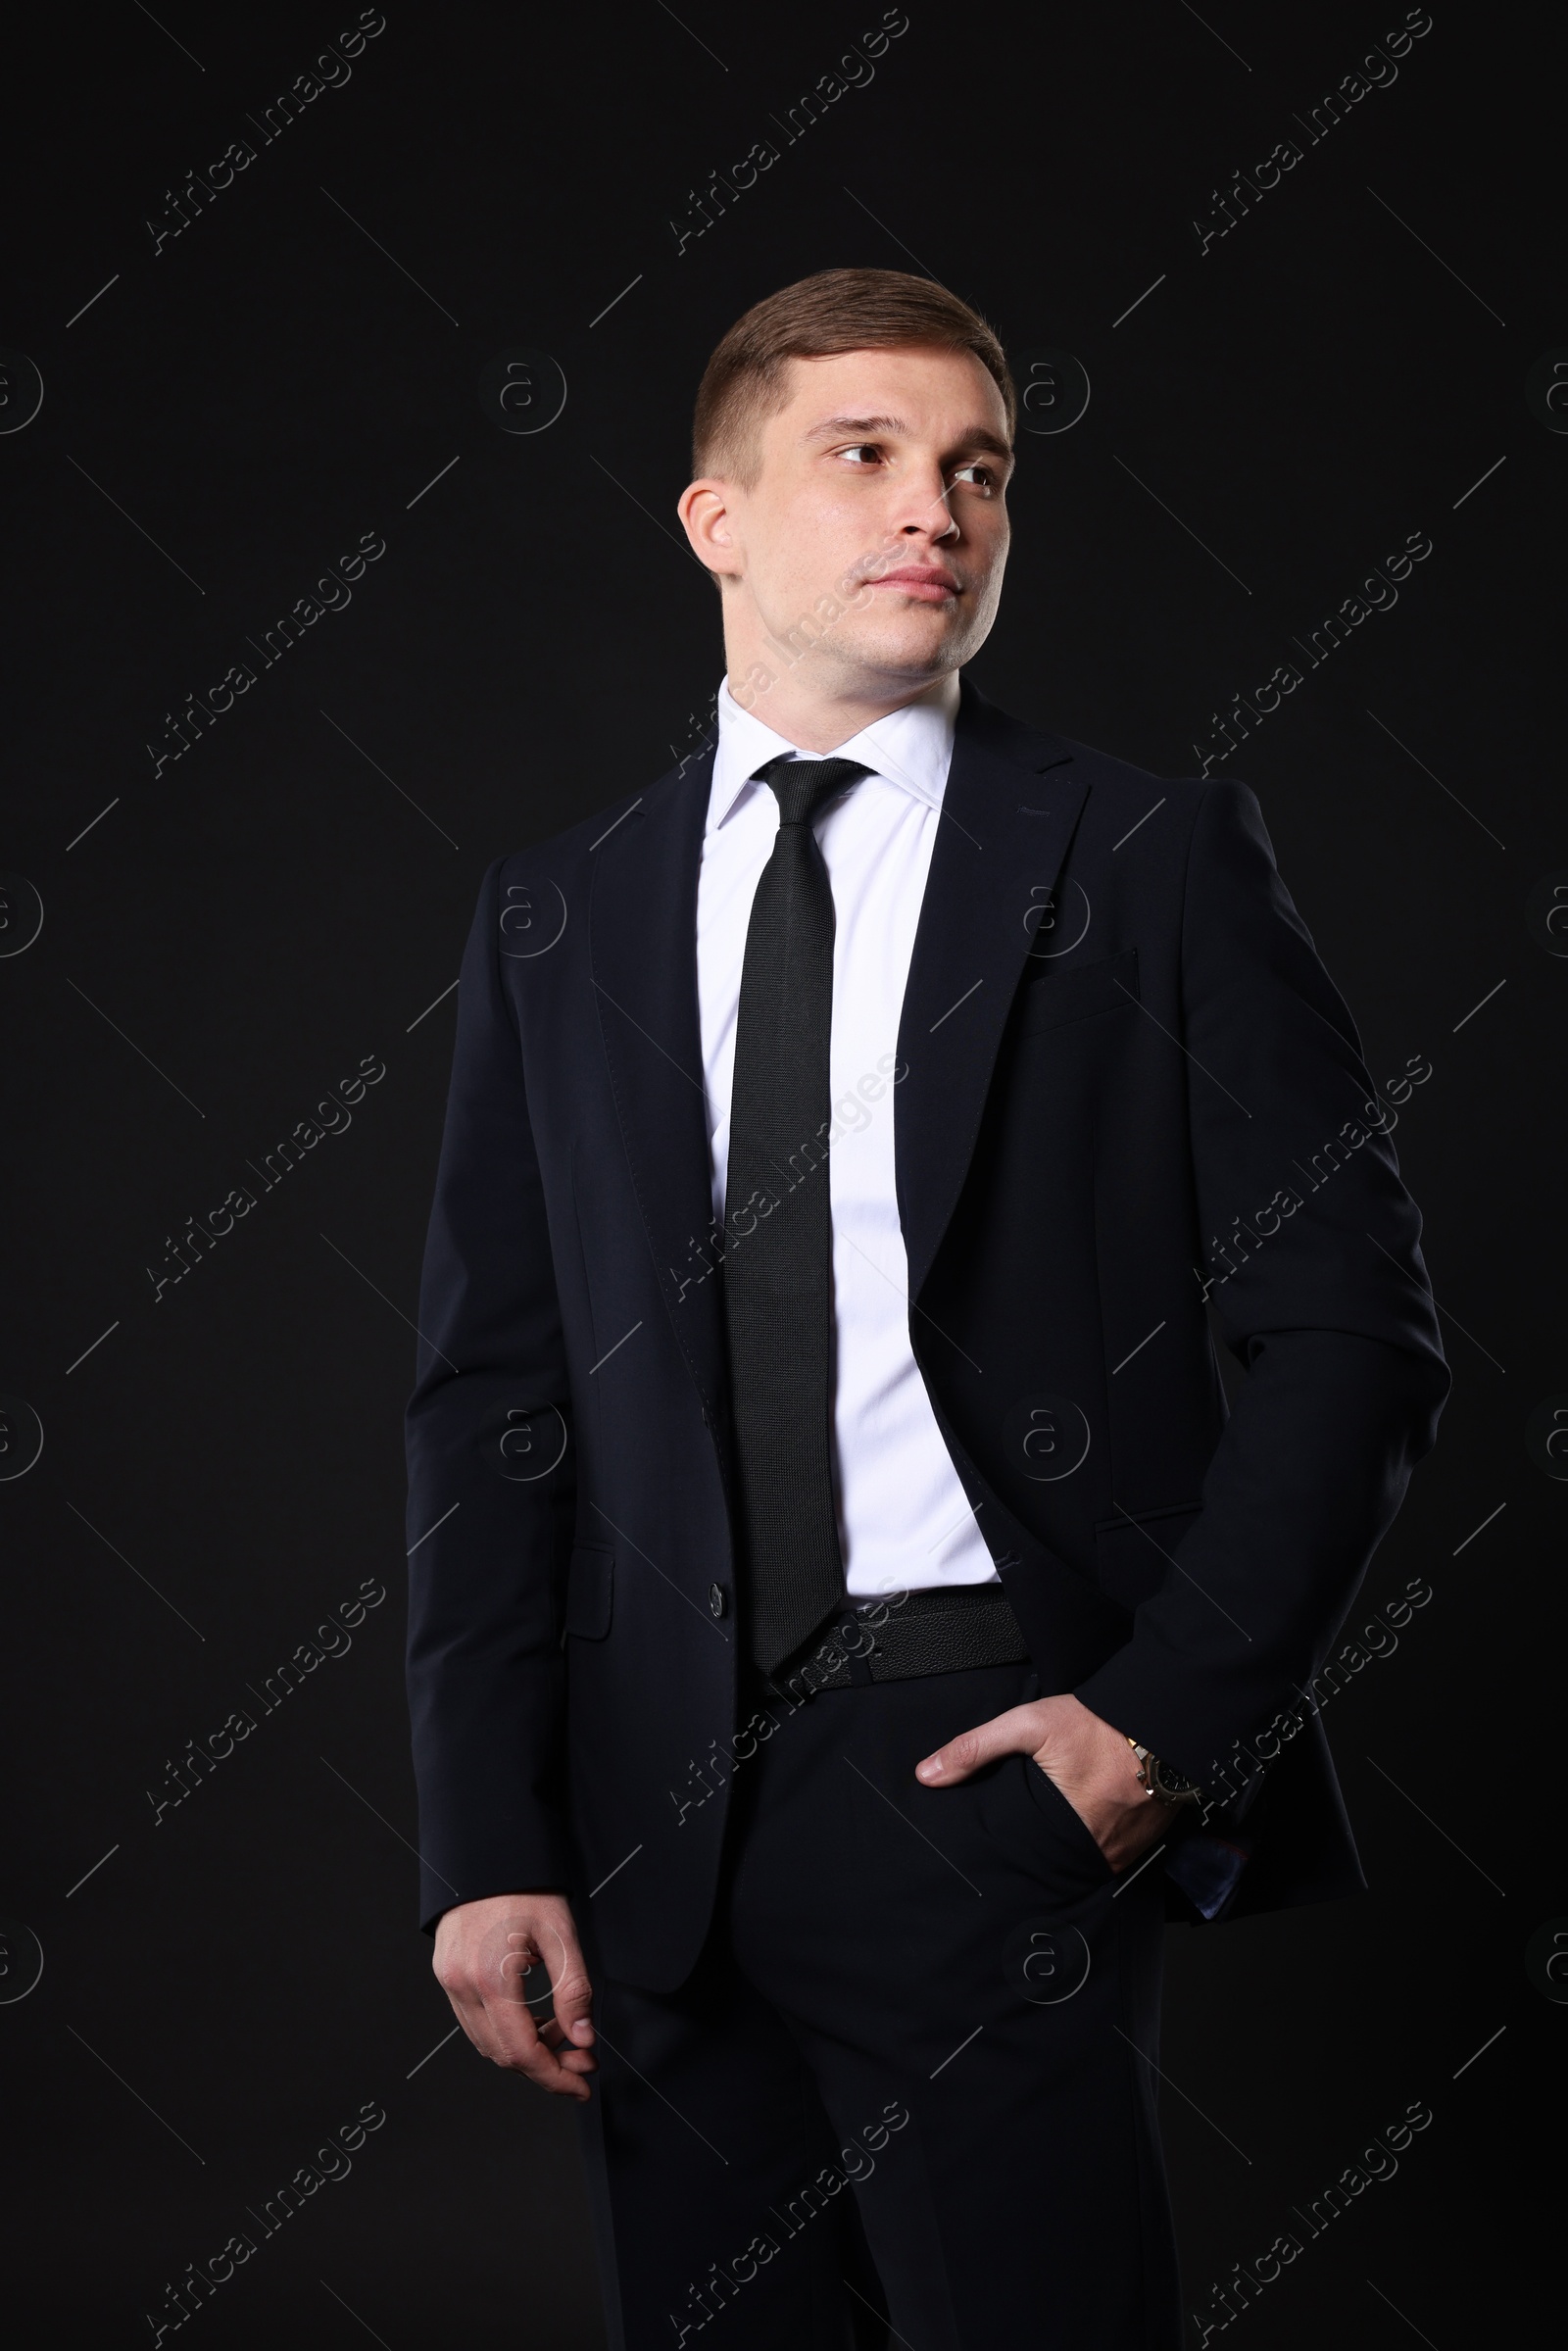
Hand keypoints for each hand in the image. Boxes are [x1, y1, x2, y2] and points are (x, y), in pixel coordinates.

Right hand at [432, 1891, 596, 2099]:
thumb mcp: (561, 1934)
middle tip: (581, 2058)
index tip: (581, 2085)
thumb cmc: (524, 1884)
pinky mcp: (446, 1973)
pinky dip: (506, 2029)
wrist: (487, 1850)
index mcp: (490, 1978)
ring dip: (526, 2049)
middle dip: (546, 2066)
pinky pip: (475, 2020)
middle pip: (502, 2055)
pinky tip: (534, 2017)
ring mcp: (449, 1980)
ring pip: (487, 2041)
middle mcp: (462, 1985)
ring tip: (563, 2033)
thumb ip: (574, 1990)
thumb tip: (583, 2039)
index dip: (554, 2077)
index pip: (522, 2052)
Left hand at [915, 1691, 1170, 1871]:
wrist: (1161, 1720)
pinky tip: (1083, 1825)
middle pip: (1052, 1863)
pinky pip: (1110, 1855)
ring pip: (1081, 1862)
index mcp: (1066, 1828)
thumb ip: (975, 1748)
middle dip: (1034, 1853)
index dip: (1006, 1853)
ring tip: (1049, 1834)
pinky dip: (1094, 1844)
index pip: (1022, 1858)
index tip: (993, 1846)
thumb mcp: (1029, 1724)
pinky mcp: (1143, 1845)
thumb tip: (926, 1775)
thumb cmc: (1098, 1723)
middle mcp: (1098, 1849)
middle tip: (1020, 1838)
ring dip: (1066, 1851)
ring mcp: (1124, 1851)